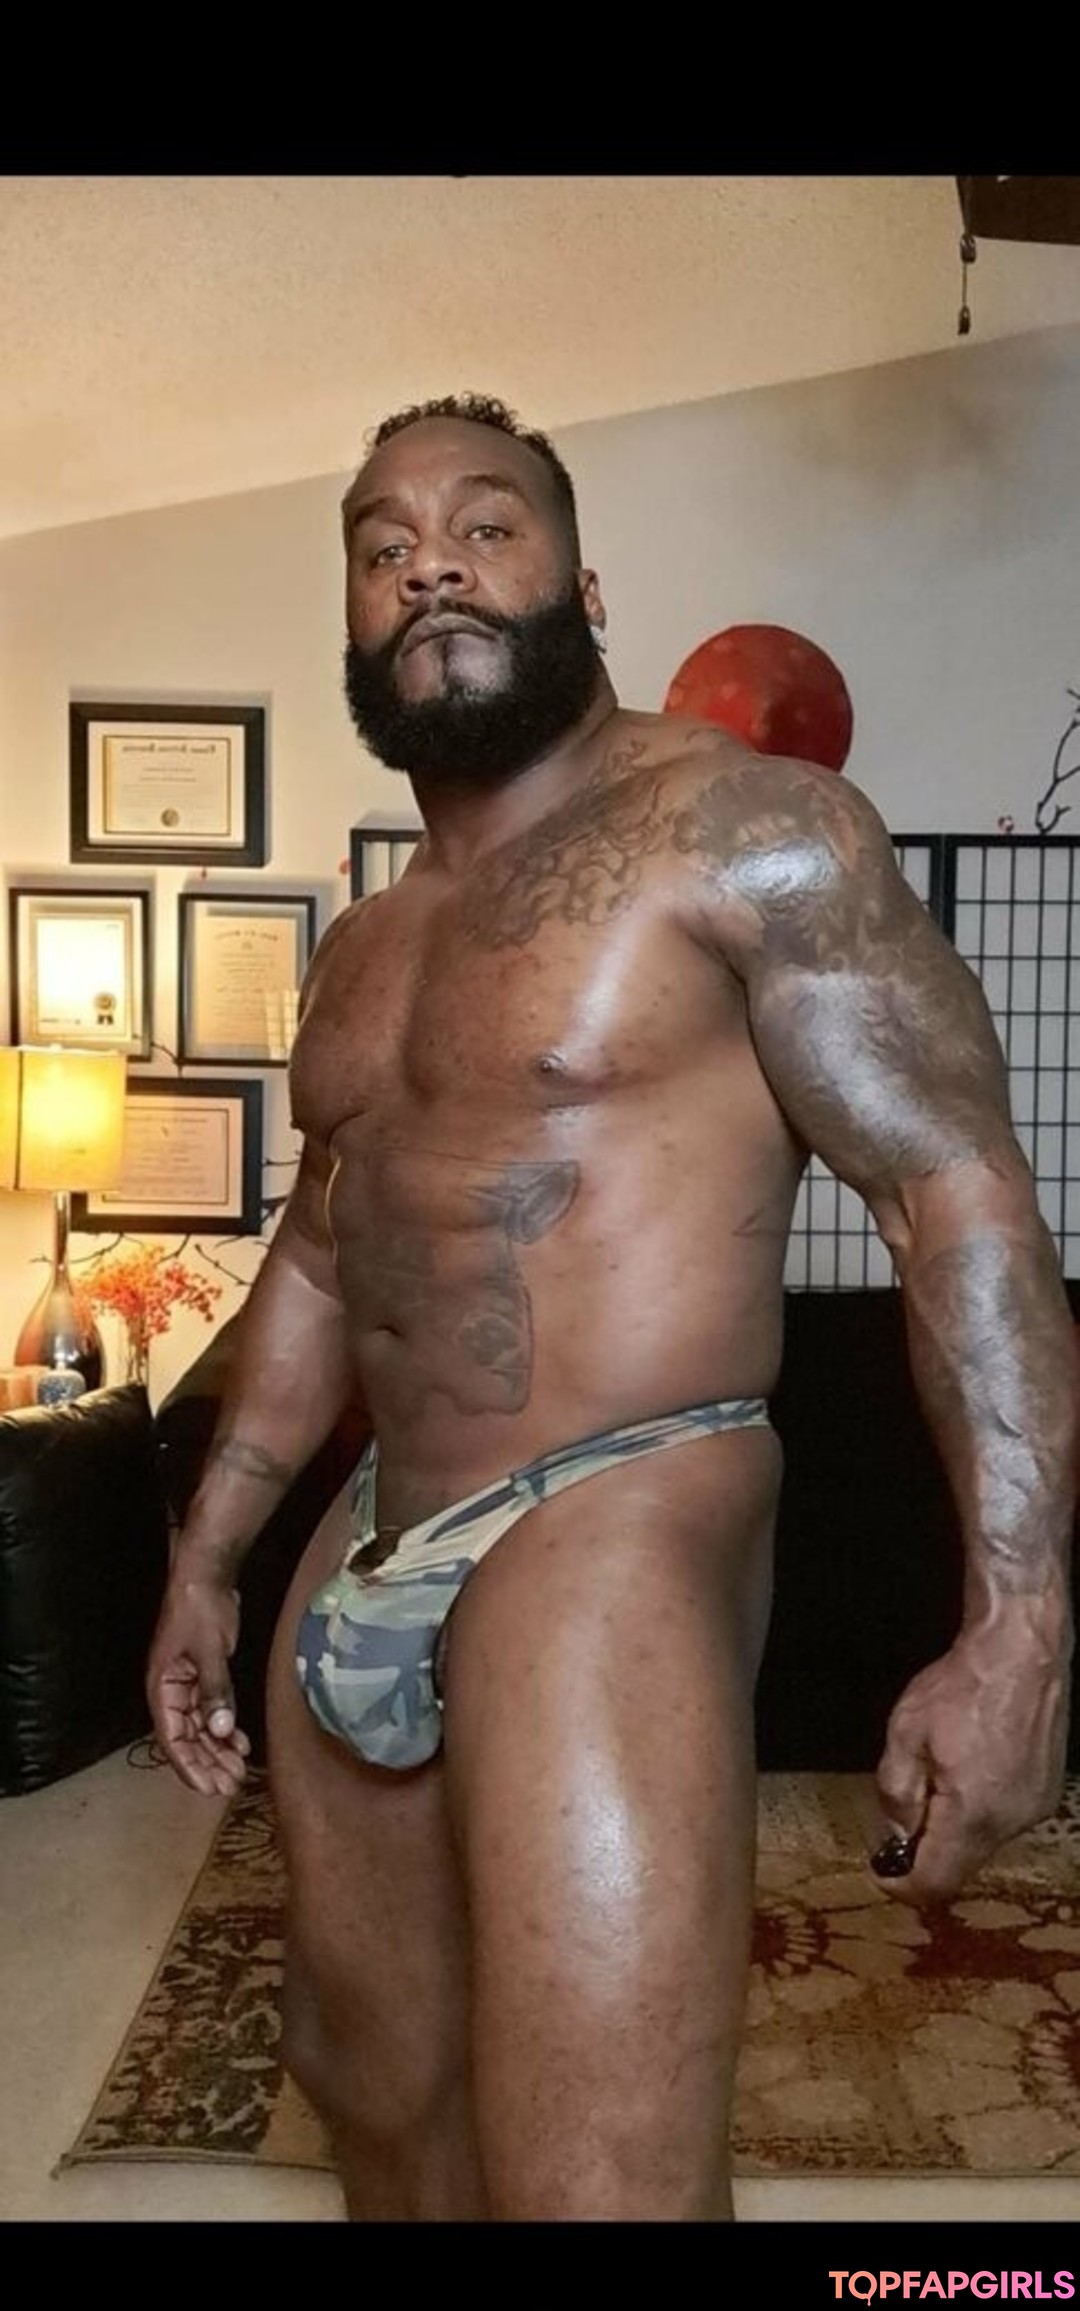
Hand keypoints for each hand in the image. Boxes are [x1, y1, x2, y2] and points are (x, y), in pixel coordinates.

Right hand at [147, 1569, 249, 1797]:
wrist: (206, 1574)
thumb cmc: (200, 1608)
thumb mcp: (209, 1649)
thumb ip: (215, 1690)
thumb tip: (221, 1730)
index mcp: (161, 1687)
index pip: (171, 1738)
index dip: (190, 1766)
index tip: (209, 1788)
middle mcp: (169, 1691)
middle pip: (185, 1738)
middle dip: (207, 1763)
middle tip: (230, 1786)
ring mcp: (185, 1685)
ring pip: (199, 1728)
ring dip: (217, 1750)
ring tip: (239, 1771)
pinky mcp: (202, 1676)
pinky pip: (210, 1711)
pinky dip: (225, 1728)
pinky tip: (241, 1742)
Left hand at [872, 1606, 1070, 1904]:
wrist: (1020, 1651)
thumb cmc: (962, 1686)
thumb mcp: (905, 1733)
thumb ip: (896, 1792)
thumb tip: (895, 1834)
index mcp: (972, 1813)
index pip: (935, 1882)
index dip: (902, 1886)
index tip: (882, 1871)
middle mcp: (1009, 1822)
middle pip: (960, 1868)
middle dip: (926, 1856)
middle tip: (900, 1825)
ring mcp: (1033, 1809)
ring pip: (982, 1845)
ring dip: (953, 1832)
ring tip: (934, 1785)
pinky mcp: (1044, 1792)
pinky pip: (1003, 1821)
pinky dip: (978, 1814)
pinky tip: (966, 1775)